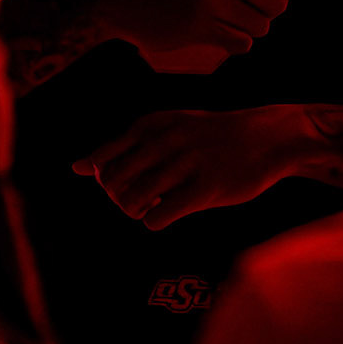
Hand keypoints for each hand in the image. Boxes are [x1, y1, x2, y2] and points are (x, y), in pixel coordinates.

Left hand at [76, 106, 302, 227]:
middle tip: (141, 198)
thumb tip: (75, 167)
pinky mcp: (206, 188)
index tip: (127, 182)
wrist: (267, 137)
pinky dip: (155, 220)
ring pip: (130, 200)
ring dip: (136, 211)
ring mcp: (185, 162)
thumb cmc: (207, 138)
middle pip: (110, 183)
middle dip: (118, 198)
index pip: (101, 160)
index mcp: (152, 123)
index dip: (106, 180)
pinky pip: (158, 216)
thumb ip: (122, 147)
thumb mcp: (165, 128)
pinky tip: (170, 211)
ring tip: (156, 204)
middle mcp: (165, 139)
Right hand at [95, 0, 306, 66]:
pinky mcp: (199, 28)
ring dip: (250, 30)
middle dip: (268, 13)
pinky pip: (240, 44)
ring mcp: (209, 0)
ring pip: (260, 26)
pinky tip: (217, 33)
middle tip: (245, 11)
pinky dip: (235, 43)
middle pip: (277, 3)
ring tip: (227, 21)